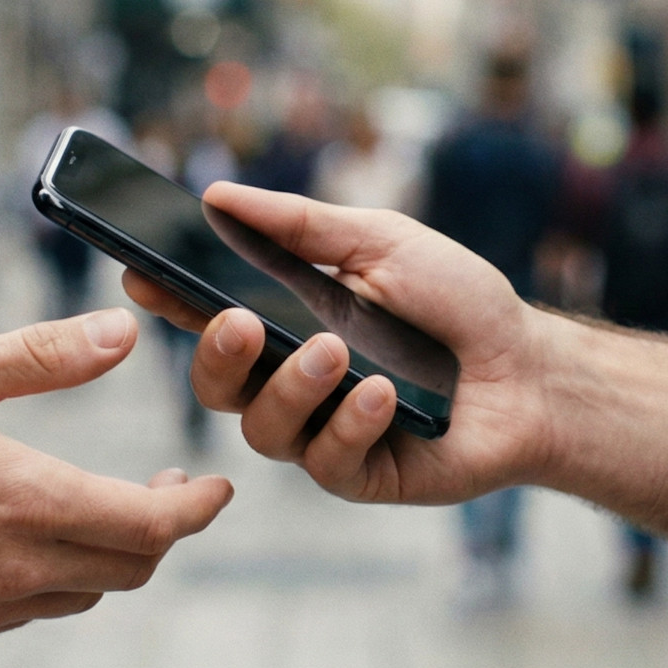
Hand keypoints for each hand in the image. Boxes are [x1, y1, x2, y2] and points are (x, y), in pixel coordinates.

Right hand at [0, 309, 233, 644]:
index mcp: (28, 502)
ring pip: (89, 592)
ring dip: (116, 553)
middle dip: (165, 527)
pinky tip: (40, 534)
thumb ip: (44, 355)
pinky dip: (64, 574)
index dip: (199, 508)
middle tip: (168, 486)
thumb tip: (124, 333)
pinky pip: (37, 608)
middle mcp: (18, 567)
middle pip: (133, 566)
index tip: (218, 484)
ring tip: (109, 505)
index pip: (153, 526)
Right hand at [123, 182, 555, 504]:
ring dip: (294, 387)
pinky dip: (351, 423)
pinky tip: (382, 394)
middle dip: (216, 354)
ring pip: (262, 428)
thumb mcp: (380, 242)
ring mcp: (319, 432)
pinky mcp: (358, 473)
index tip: (138, 275)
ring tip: (336, 352)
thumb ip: (300, 223)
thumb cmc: (456, 303)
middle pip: (216, 384)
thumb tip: (217, 194)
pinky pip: (327, 460)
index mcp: (284, 322)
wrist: (530, 369)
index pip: (207, 314)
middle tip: (241, 322)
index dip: (167, 299)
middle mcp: (289, 382)